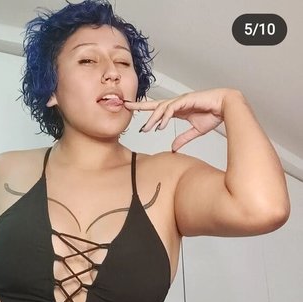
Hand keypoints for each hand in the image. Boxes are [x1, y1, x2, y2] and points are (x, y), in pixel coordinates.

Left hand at [124, 87, 240, 151]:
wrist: (227, 106)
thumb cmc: (213, 114)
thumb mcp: (195, 131)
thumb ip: (183, 138)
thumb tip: (173, 148)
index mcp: (177, 109)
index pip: (157, 108)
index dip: (144, 110)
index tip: (132, 111)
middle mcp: (177, 103)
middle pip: (154, 105)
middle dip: (140, 106)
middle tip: (127, 109)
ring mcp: (181, 100)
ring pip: (161, 107)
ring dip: (153, 118)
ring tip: (146, 128)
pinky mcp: (187, 100)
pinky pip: (172, 108)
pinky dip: (165, 117)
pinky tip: (161, 126)